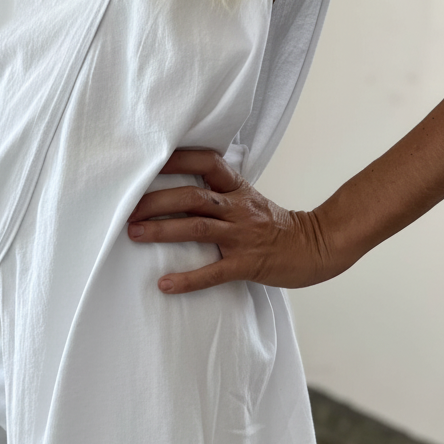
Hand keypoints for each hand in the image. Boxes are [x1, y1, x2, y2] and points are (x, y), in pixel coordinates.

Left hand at [127, 147, 346, 293]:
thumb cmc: (277, 226)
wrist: (316, 247)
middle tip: (126, 208)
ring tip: (134, 234)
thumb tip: (180, 185)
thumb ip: (220, 192)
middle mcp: (238, 209)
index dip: (177, 158)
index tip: (148, 159)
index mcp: (238, 190)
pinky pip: (214, 272)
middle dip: (156, 201)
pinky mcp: (248, 264)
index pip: (207, 162)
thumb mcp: (250, 199)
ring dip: (162, 230)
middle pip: (192, 196)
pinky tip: (165, 285)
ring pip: (197, 227)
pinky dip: (188, 279)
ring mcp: (243, 236)